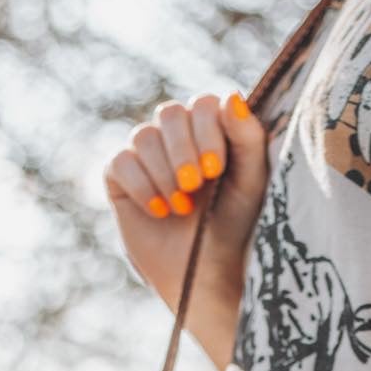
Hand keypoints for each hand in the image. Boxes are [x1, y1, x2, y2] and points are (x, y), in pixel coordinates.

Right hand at [104, 91, 269, 368]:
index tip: (215, 169)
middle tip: (195, 186)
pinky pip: (120, 161)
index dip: (206, 129)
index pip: (203, 104)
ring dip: (164, 173)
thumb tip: (231, 97)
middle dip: (183, 151)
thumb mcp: (250, 182)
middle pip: (169, 113)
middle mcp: (177, 137)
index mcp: (211, 130)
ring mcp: (146, 155)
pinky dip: (141, 185)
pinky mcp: (119, 177)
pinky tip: (160, 211)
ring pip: (143, 136)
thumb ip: (248, 138)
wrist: (204, 274)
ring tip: (181, 208)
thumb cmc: (234, 227)